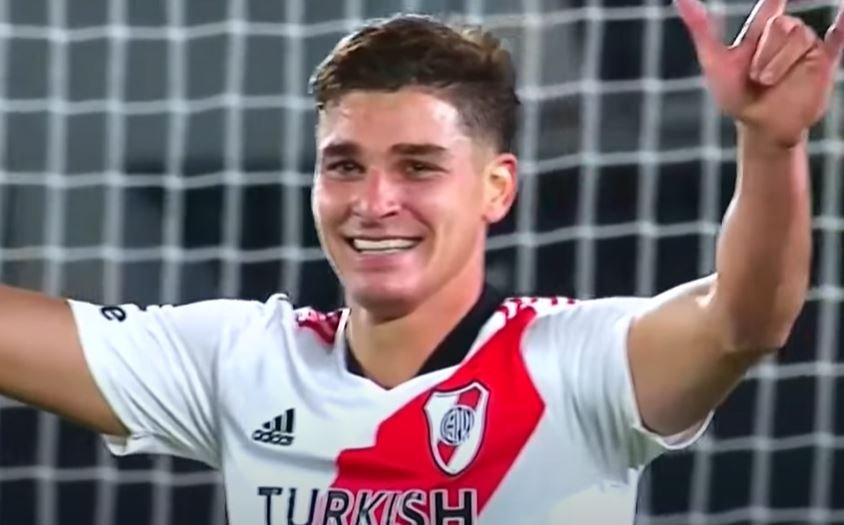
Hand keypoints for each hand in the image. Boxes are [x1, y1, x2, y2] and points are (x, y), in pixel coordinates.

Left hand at [677, 0, 843, 145]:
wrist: (760, 127)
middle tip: (757, 78)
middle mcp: (785, 36)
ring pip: (802, 37)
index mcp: (760, 33)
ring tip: (769, 83)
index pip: (769, 5)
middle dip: (766, 53)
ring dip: (781, 63)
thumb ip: (700, 28)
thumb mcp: (714, 61)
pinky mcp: (825, 62)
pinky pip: (840, 37)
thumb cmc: (736, 96)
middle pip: (783, 25)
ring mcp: (806, 48)